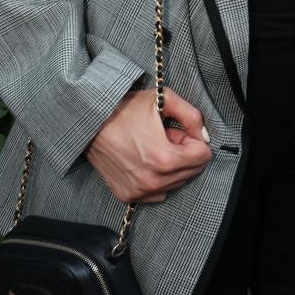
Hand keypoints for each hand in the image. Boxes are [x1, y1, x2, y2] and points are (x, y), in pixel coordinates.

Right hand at [86, 87, 212, 202]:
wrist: (90, 122)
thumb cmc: (125, 108)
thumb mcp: (164, 99)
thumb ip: (192, 116)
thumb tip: (204, 137)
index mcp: (164, 159)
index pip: (203, 156)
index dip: (194, 139)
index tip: (178, 130)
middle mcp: (153, 181)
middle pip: (191, 171)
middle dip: (184, 153)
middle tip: (165, 136)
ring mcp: (139, 191)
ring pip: (175, 183)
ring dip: (171, 165)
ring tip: (152, 146)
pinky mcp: (127, 195)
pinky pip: (157, 193)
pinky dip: (157, 178)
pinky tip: (143, 159)